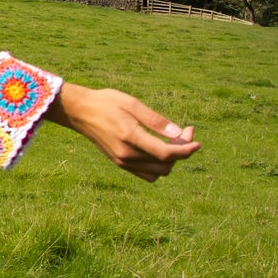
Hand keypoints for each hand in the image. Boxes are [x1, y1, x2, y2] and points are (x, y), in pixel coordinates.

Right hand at [44, 83, 198, 181]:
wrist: (80, 112)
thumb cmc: (106, 102)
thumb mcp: (132, 104)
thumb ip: (155, 120)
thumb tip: (179, 133)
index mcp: (130, 137)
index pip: (166, 153)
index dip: (186, 150)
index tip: (197, 141)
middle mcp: (126, 155)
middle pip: (166, 164)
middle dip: (181, 151)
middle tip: (185, 131)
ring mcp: (123, 162)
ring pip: (158, 172)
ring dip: (171, 160)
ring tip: (172, 141)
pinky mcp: (121, 164)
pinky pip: (147, 174)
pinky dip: (159, 166)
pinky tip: (159, 149)